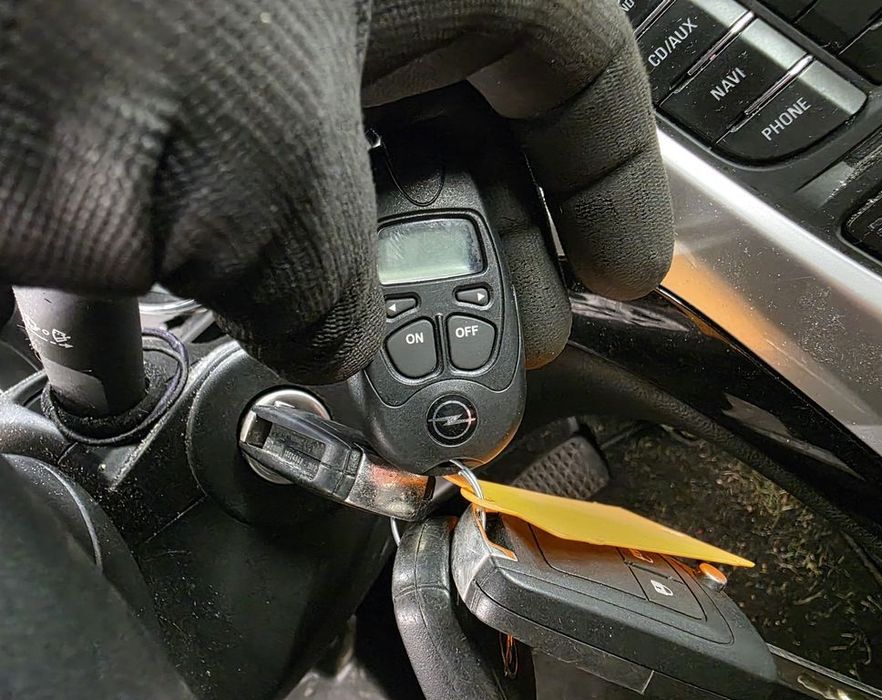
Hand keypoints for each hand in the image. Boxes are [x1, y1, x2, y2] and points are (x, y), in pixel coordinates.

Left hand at [0, 0, 672, 382]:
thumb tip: (343, 358)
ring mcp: (229, 31)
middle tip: (482, 364)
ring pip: (326, 172)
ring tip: (335, 385)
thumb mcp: (267, 184)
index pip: (575, 57)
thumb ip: (341, 290)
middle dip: (473, 265)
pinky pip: (191, 185)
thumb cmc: (71, 16)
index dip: (614, 179)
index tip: (625, 280)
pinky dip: (168, 280)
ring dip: (326, 293)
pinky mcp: (128, 85)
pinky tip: (137, 360)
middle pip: (458, 128)